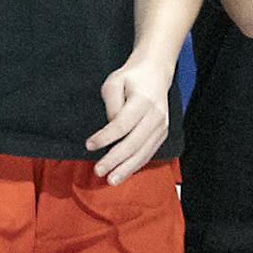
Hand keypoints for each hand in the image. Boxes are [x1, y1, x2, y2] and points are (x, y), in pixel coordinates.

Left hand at [86, 57, 170, 184]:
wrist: (156, 73)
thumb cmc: (131, 78)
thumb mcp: (114, 83)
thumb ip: (111, 106)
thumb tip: (110, 130)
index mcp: (143, 101)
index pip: (122, 124)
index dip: (105, 137)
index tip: (89, 145)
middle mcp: (156, 115)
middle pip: (134, 142)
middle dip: (115, 160)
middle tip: (98, 171)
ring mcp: (162, 125)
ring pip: (144, 152)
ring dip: (127, 168)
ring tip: (111, 180)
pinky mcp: (163, 132)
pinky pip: (149, 152)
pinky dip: (136, 164)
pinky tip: (124, 172)